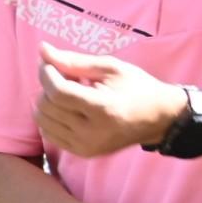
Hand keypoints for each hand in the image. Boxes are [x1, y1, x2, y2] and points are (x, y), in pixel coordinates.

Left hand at [36, 45, 184, 157]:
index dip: (47, 74)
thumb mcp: (110, 68)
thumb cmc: (137, 87)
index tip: (48, 61)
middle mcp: (91, 132)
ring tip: (67, 91)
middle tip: (63, 75)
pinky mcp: (82, 153)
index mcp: (103, 109)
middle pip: (47, 106)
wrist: (159, 119)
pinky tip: (66, 108)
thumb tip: (42, 49)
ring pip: (43, 120)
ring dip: (47, 101)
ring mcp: (85, 146)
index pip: (59, 92)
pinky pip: (49, 134)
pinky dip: (50, 117)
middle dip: (47, 85)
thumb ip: (74, 61)